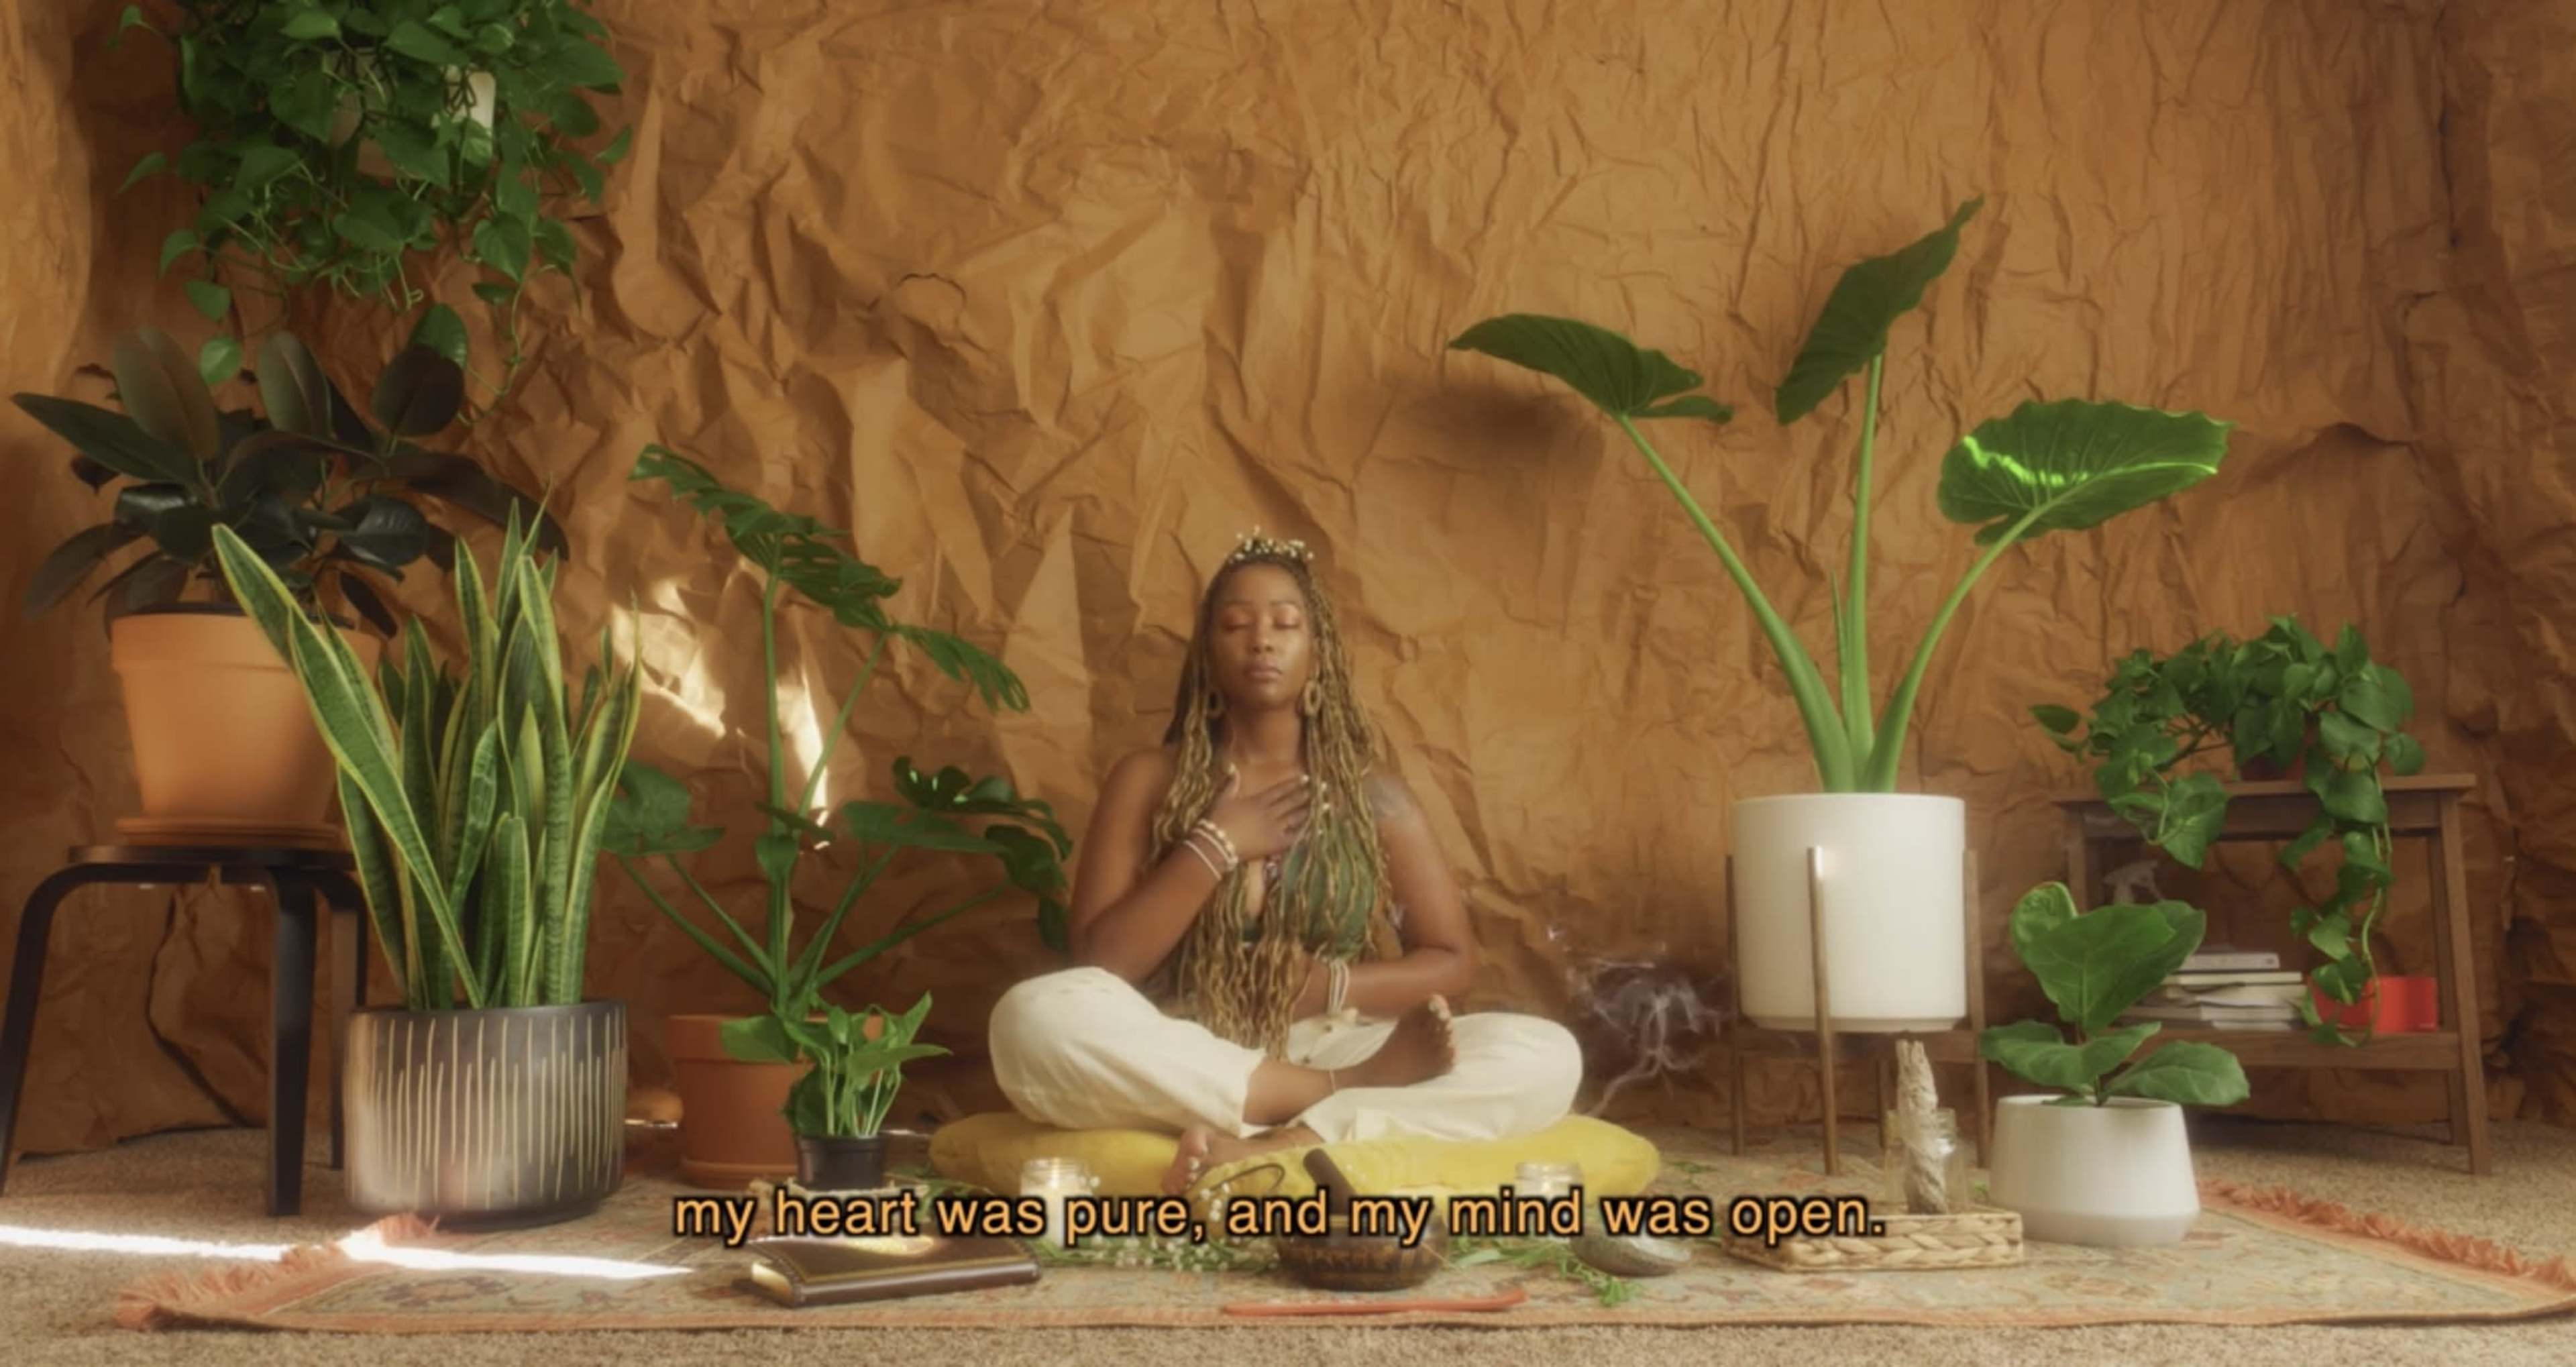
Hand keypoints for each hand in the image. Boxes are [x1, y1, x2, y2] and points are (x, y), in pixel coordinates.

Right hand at [1200, 767, 1317, 863]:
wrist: (1215, 843)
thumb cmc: (1216, 820)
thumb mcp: (1222, 799)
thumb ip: (1231, 784)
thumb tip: (1233, 769)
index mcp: (1257, 801)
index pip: (1280, 790)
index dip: (1294, 785)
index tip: (1306, 779)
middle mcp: (1269, 812)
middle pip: (1291, 802)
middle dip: (1306, 795)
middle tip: (1321, 789)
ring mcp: (1274, 828)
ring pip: (1295, 817)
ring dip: (1310, 811)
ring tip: (1324, 805)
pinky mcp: (1274, 844)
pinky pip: (1294, 838)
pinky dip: (1306, 833)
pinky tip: (1318, 830)